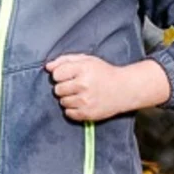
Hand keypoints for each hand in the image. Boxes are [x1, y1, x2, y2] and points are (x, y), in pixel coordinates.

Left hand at [46, 55, 170, 121]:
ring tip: (81, 95)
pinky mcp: (88, 113)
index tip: (69, 76)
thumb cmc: (103, 73)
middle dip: (64, 87)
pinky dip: (73, 110)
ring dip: (69, 99)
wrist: (126, 89)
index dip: (60, 75)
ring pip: (62, 102)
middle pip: (57, 89)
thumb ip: (64, 60)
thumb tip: (47, 67)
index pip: (56, 74)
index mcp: (83, 69)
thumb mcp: (86, 60)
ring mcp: (86, 100)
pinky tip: (82, 104)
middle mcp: (84, 85)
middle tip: (76, 86)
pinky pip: (68, 113)